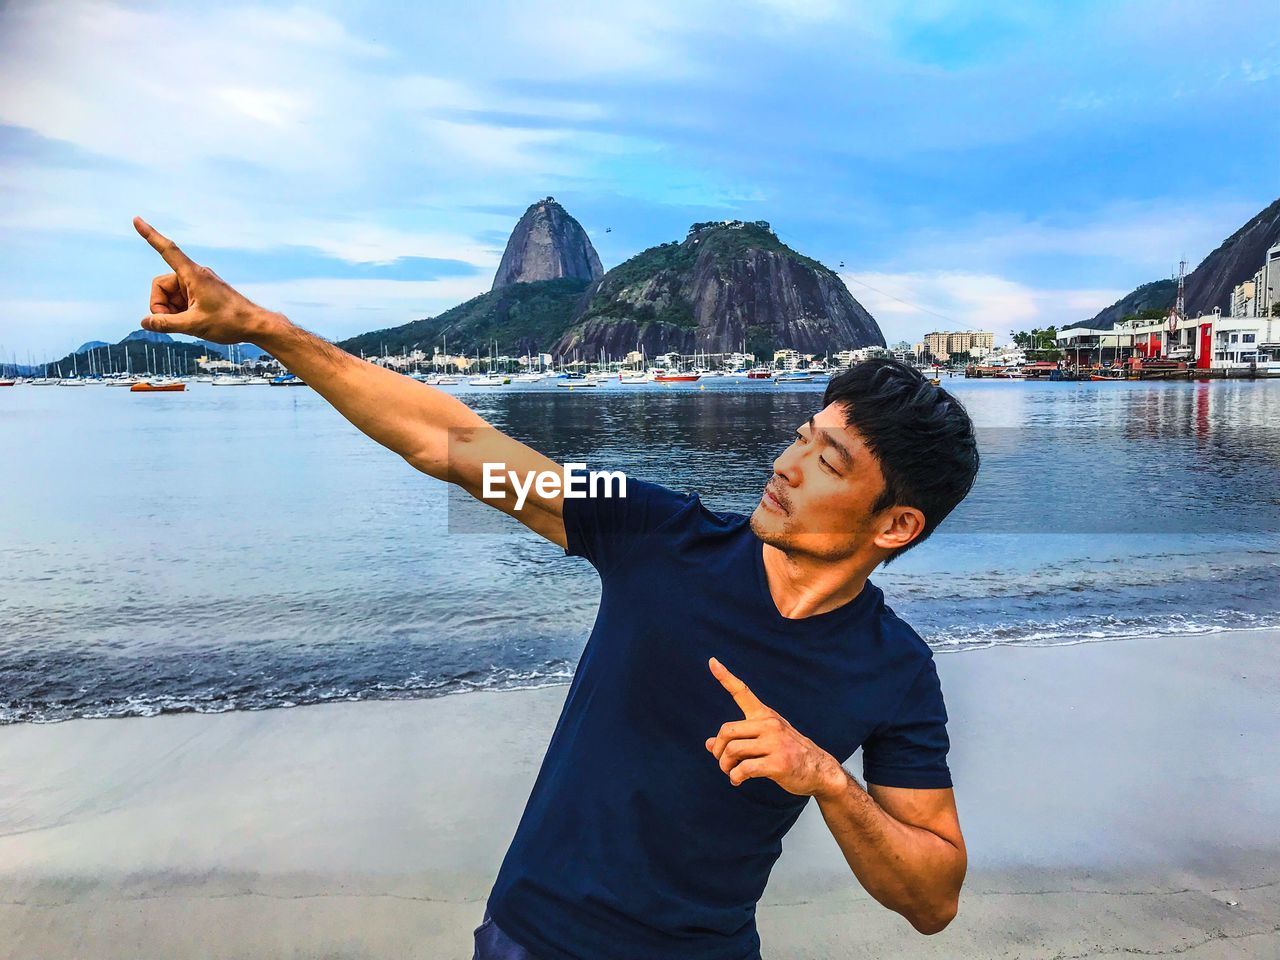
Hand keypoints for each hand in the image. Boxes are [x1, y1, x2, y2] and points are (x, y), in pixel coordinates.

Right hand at [133, 216, 283, 344]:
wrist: (256, 325)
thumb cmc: (230, 322)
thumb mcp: (194, 325)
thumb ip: (166, 323)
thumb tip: (144, 322)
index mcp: (193, 274)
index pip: (167, 250)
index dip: (150, 235)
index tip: (136, 220)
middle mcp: (195, 274)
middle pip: (161, 287)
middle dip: (162, 306)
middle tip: (173, 323)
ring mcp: (199, 284)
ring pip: (170, 296)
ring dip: (172, 311)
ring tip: (190, 324)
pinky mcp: (203, 293)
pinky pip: (181, 300)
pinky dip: (181, 312)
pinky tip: (194, 322)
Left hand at [705, 657, 845, 799]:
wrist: (820, 770)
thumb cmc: (789, 753)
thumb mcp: (765, 740)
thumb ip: (739, 740)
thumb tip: (708, 744)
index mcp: (765, 715)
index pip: (743, 692)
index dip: (725, 677)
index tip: (712, 661)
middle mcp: (770, 724)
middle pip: (727, 731)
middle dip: (719, 749)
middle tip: (722, 761)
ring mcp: (775, 743)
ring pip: (733, 750)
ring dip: (725, 765)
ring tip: (730, 772)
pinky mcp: (778, 763)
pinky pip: (744, 768)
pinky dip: (736, 777)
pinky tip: (738, 780)